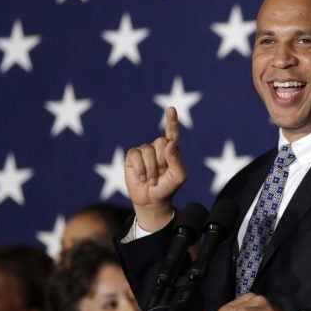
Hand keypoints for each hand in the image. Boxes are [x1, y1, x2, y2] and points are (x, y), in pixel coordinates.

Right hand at [124, 107, 187, 231]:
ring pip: (147, 151)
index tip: (171, 109)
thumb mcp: (179, 176)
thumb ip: (176, 159)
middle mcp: (157, 148)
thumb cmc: (168, 188)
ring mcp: (144, 151)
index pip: (172, 133)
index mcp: (171, 150)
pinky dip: (140, 169)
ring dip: (150, 170)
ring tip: (151, 180)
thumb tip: (170, 143)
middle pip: (160, 142)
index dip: (172, 121)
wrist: (152, 200)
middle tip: (160, 176)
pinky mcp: (132, 157)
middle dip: (160, 162)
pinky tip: (142, 177)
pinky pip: (135, 156)